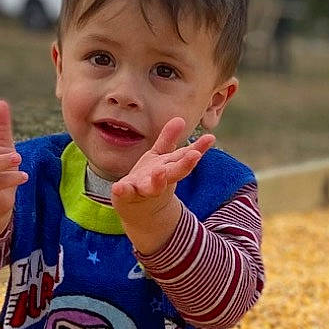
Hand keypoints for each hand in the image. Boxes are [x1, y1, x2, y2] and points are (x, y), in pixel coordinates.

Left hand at [110, 118, 212, 249]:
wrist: (138, 210)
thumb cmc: (151, 179)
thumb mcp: (160, 158)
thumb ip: (168, 140)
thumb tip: (180, 118)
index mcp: (169, 170)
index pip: (184, 158)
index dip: (197, 149)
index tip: (209, 139)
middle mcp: (160, 181)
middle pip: (174, 173)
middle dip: (184, 165)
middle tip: (194, 155)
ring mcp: (143, 189)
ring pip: (153, 186)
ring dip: (157, 181)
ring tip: (159, 172)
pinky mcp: (126, 195)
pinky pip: (125, 193)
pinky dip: (122, 191)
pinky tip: (118, 186)